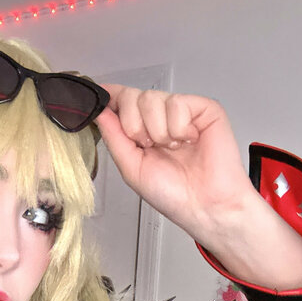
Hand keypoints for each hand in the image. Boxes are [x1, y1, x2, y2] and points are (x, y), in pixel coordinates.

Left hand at [95, 85, 253, 243]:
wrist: (204, 205)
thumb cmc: (173, 194)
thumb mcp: (131, 168)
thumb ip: (114, 137)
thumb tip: (99, 111)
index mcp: (142, 132)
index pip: (122, 102)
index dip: (110, 97)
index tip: (97, 95)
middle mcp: (160, 119)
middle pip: (132, 96)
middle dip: (133, 125)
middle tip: (149, 147)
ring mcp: (182, 111)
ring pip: (152, 98)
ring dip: (157, 131)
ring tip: (173, 148)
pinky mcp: (203, 108)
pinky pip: (177, 103)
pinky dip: (178, 128)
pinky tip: (189, 141)